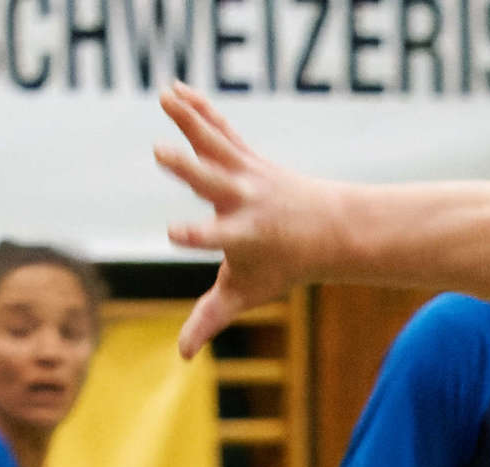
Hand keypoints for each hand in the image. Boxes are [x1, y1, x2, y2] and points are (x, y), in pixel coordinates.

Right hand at [158, 83, 344, 357]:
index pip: (213, 238)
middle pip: (211, 182)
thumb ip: (211, 318)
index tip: (172, 233)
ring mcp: (246, 173)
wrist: (329, 228)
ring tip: (164, 95)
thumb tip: (182, 355)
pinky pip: (220, 129)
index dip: (193, 236)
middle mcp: (243, 201)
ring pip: (214, 143)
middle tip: (160, 152)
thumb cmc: (282, 266)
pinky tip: (176, 89)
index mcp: (241, 236)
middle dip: (188, 168)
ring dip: (189, 119)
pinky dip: (200, 108)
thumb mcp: (246, 293)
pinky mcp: (246, 155)